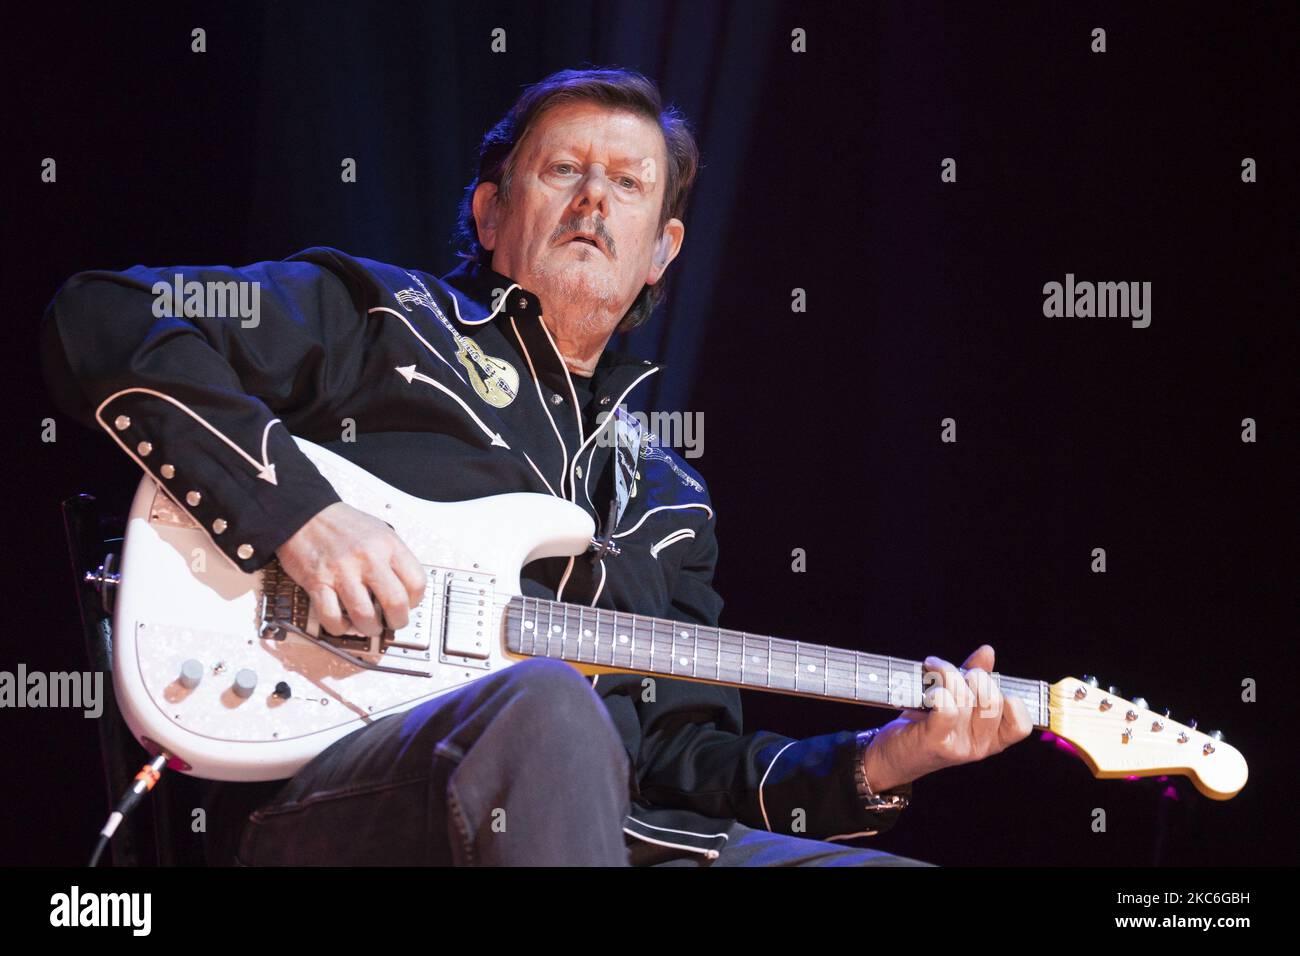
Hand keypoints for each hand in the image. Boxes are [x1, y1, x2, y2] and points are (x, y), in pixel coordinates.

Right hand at [275, 501, 425, 637]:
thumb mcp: (380, 532)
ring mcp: (342, 572)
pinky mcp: (317, 583)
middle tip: (393, 622)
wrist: (305, 514)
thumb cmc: (343, 525)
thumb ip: (394, 558)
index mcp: (388, 545)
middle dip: (398, 621)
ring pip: (365, 617)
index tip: (409, 604)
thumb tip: (406, 590)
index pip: (417, 582)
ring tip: (370, 626)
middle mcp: (368, 558)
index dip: (416, 600)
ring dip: (370, 629)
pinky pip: (332, 618)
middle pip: (395, 604)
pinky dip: (340, 627)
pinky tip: (344, 622)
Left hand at [861, 644, 1033, 792]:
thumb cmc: (927, 725)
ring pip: (965, 697)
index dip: (1008, 697)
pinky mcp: (935, 741)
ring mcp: (959, 746)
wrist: (893, 756)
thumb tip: (987, 652)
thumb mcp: (957, 703)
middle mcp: (981, 746)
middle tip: (955, 672)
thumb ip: (974, 679)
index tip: (986, 684)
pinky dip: (938, 691)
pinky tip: (928, 688)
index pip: (1021, 723)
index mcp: (993, 739)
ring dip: (947, 672)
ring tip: (932, 667)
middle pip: (994, 701)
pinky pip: (946, 709)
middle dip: (975, 676)